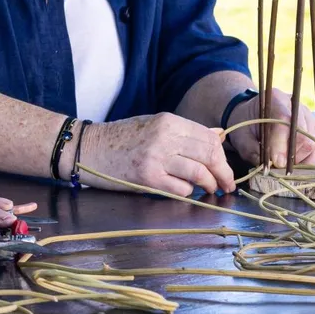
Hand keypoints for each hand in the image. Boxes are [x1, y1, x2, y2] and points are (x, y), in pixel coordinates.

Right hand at [80, 112, 236, 196]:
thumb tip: (218, 135)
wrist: (87, 148)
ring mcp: (156, 158)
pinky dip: (188, 192)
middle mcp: (164, 137)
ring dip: (209, 185)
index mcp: (168, 121)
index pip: (209, 138)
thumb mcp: (153, 125)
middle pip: (209, 155)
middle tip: (227, 184)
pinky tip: (184, 190)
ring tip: (210, 189)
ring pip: (199, 173)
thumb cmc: (120, 138)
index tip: (225, 168)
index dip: (223, 156)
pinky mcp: (147, 178)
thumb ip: (185, 131)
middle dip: (223, 173)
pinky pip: (181, 189)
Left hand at [226, 89, 314, 168]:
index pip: (285, 121)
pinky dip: (304, 162)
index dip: (282, 144)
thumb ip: (251, 150)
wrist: (251, 117)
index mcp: (275, 99)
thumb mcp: (240, 137)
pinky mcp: (314, 131)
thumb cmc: (245, 127)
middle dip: (290, 156)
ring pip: (312, 144)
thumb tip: (269, 166)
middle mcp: (296, 106)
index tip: (275, 162)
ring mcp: (308, 117)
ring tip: (280, 163)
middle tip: (276, 166)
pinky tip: (290, 164)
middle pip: (303, 134)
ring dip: (297, 160)